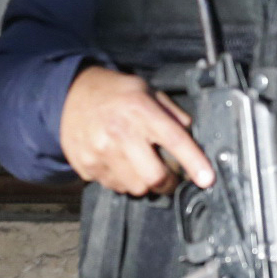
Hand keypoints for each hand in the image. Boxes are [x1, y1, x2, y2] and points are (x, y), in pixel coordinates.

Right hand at [59, 65, 212, 195]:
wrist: (69, 94)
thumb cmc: (114, 93)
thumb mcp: (147, 91)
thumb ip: (171, 114)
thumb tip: (192, 137)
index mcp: (139, 110)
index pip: (174, 140)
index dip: (194, 162)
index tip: (207, 179)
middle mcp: (119, 132)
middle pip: (155, 176)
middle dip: (168, 182)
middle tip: (169, 176)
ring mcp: (99, 151)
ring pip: (135, 187)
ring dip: (143, 182)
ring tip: (136, 163)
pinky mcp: (86, 165)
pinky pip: (114, 186)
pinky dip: (121, 180)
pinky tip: (117, 161)